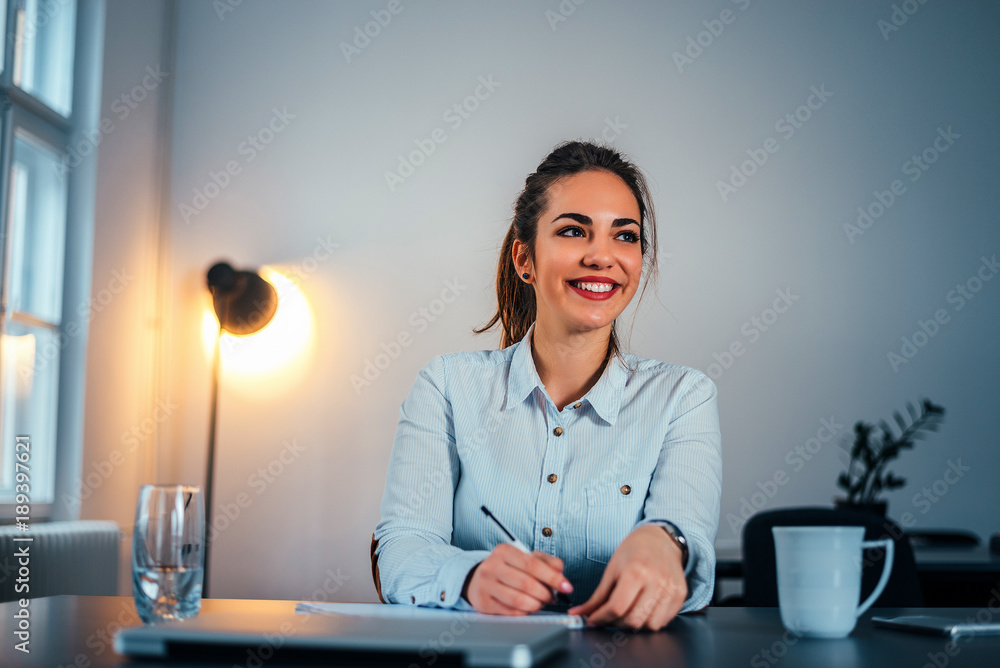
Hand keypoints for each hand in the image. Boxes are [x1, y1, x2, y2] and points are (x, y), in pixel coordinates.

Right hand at [463, 544, 573, 614]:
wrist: (479, 579)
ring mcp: (486, 585)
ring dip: (537, 604)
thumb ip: (547, 562)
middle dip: (546, 594)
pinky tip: (528, 607)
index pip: (533, 565)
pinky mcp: (484, 603)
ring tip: (541, 602)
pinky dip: (525, 612)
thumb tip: (560, 571)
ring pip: (519, 600)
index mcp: (504, 551)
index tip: (567, 587)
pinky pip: (511, 612)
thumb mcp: (526, 558)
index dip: (553, 577)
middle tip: (552, 597)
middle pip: (527, 584)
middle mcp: (492, 566)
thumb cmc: (508, 568)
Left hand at [567, 524, 687, 630]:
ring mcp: (671, 590)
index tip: (593, 620)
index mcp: (636, 571)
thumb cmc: (633, 551)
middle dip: (616, 623)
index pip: (617, 607)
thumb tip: (580, 614)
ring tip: (627, 613)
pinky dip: (650, 621)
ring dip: (635, 625)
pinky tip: (642, 610)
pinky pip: (664, 621)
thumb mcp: (612, 569)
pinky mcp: (680, 595)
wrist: (660, 540)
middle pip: (633, 620)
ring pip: (650, 625)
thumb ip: (597, 596)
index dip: (601, 618)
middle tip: (609, 616)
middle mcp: (656, 581)